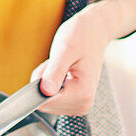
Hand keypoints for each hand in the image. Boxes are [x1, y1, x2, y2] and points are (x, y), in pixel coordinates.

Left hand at [31, 1, 118, 116]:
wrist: (95, 31)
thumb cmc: (82, 36)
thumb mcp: (65, 49)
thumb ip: (55, 72)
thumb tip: (45, 91)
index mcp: (82, 93)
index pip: (46, 103)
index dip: (39, 84)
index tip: (50, 67)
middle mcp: (84, 103)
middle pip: (46, 104)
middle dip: (44, 83)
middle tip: (56, 63)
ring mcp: (81, 103)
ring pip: (47, 102)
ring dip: (47, 83)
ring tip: (61, 66)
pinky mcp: (77, 101)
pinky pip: (54, 99)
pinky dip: (52, 85)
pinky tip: (63, 72)